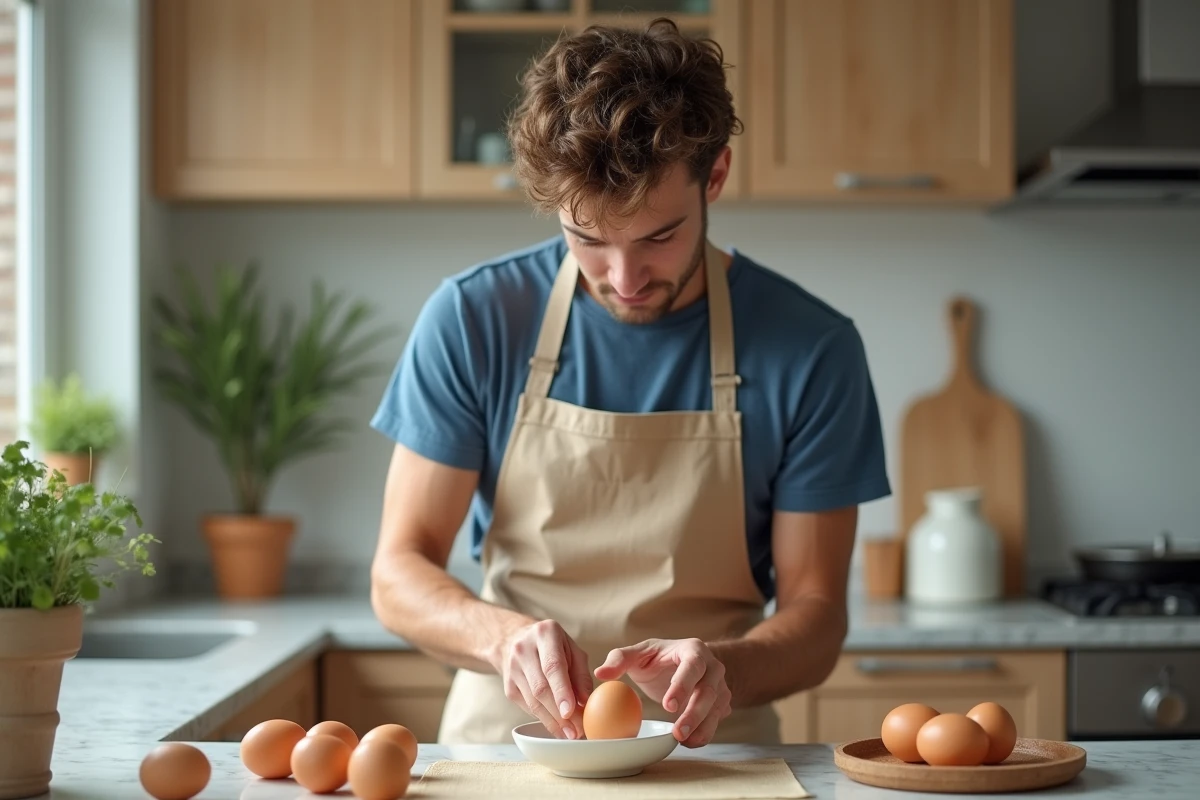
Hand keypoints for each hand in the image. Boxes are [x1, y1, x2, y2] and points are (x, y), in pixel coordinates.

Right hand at [494, 619, 592, 738]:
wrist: (514, 639)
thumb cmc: (551, 644)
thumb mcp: (572, 649)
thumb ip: (581, 674)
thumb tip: (585, 702)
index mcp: (545, 634)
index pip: (552, 666)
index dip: (562, 691)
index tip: (571, 712)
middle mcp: (524, 650)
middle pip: (541, 688)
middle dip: (560, 714)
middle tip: (577, 730)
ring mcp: (513, 669)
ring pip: (533, 702)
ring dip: (553, 721)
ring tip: (570, 733)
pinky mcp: (508, 687)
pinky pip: (528, 707)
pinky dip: (544, 719)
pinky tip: (558, 727)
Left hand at [594, 638, 730, 746]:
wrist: (682, 663)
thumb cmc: (658, 658)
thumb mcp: (639, 654)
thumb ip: (619, 660)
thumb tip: (600, 673)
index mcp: (693, 650)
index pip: (693, 666)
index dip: (683, 685)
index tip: (668, 706)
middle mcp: (712, 667)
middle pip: (709, 691)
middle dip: (694, 713)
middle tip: (678, 732)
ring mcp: (720, 686)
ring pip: (717, 708)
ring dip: (702, 727)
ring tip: (683, 741)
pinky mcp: (721, 704)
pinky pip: (717, 720)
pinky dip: (705, 733)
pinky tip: (689, 742)